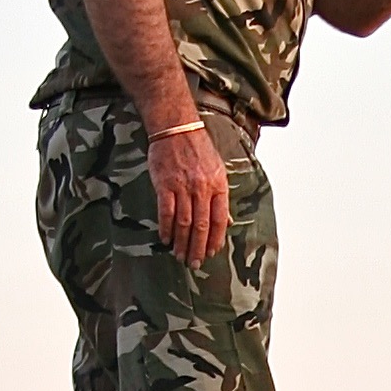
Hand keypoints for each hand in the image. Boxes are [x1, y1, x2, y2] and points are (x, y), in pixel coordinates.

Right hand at [146, 120, 229, 267]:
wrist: (176, 128)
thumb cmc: (197, 147)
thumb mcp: (217, 169)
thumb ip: (220, 196)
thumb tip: (226, 221)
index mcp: (218, 186)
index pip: (219, 220)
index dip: (215, 240)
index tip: (211, 253)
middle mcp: (202, 188)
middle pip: (201, 226)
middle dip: (198, 248)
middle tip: (195, 263)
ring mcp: (183, 187)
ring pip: (184, 223)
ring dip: (182, 242)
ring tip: (180, 255)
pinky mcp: (165, 185)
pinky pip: (166, 212)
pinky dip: (166, 228)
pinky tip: (165, 238)